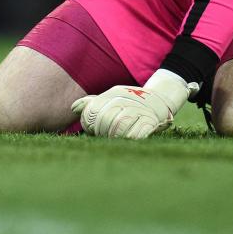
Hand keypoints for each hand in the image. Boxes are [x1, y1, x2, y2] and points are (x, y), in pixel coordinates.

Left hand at [70, 70, 198, 139]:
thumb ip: (92, 105)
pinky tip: (129, 139)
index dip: (88, 123)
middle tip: (105, 136)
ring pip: (119, 126)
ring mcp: (138, 111)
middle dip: (101, 131)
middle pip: (104, 120)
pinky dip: (130, 138)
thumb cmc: (130, 104)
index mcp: (112, 94)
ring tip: (115, 138)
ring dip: (115, 136)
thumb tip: (73, 108)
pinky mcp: (150, 121)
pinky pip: (137, 134)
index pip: (92, 111)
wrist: (159, 100)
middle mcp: (124, 100)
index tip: (92, 130)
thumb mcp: (110, 100)